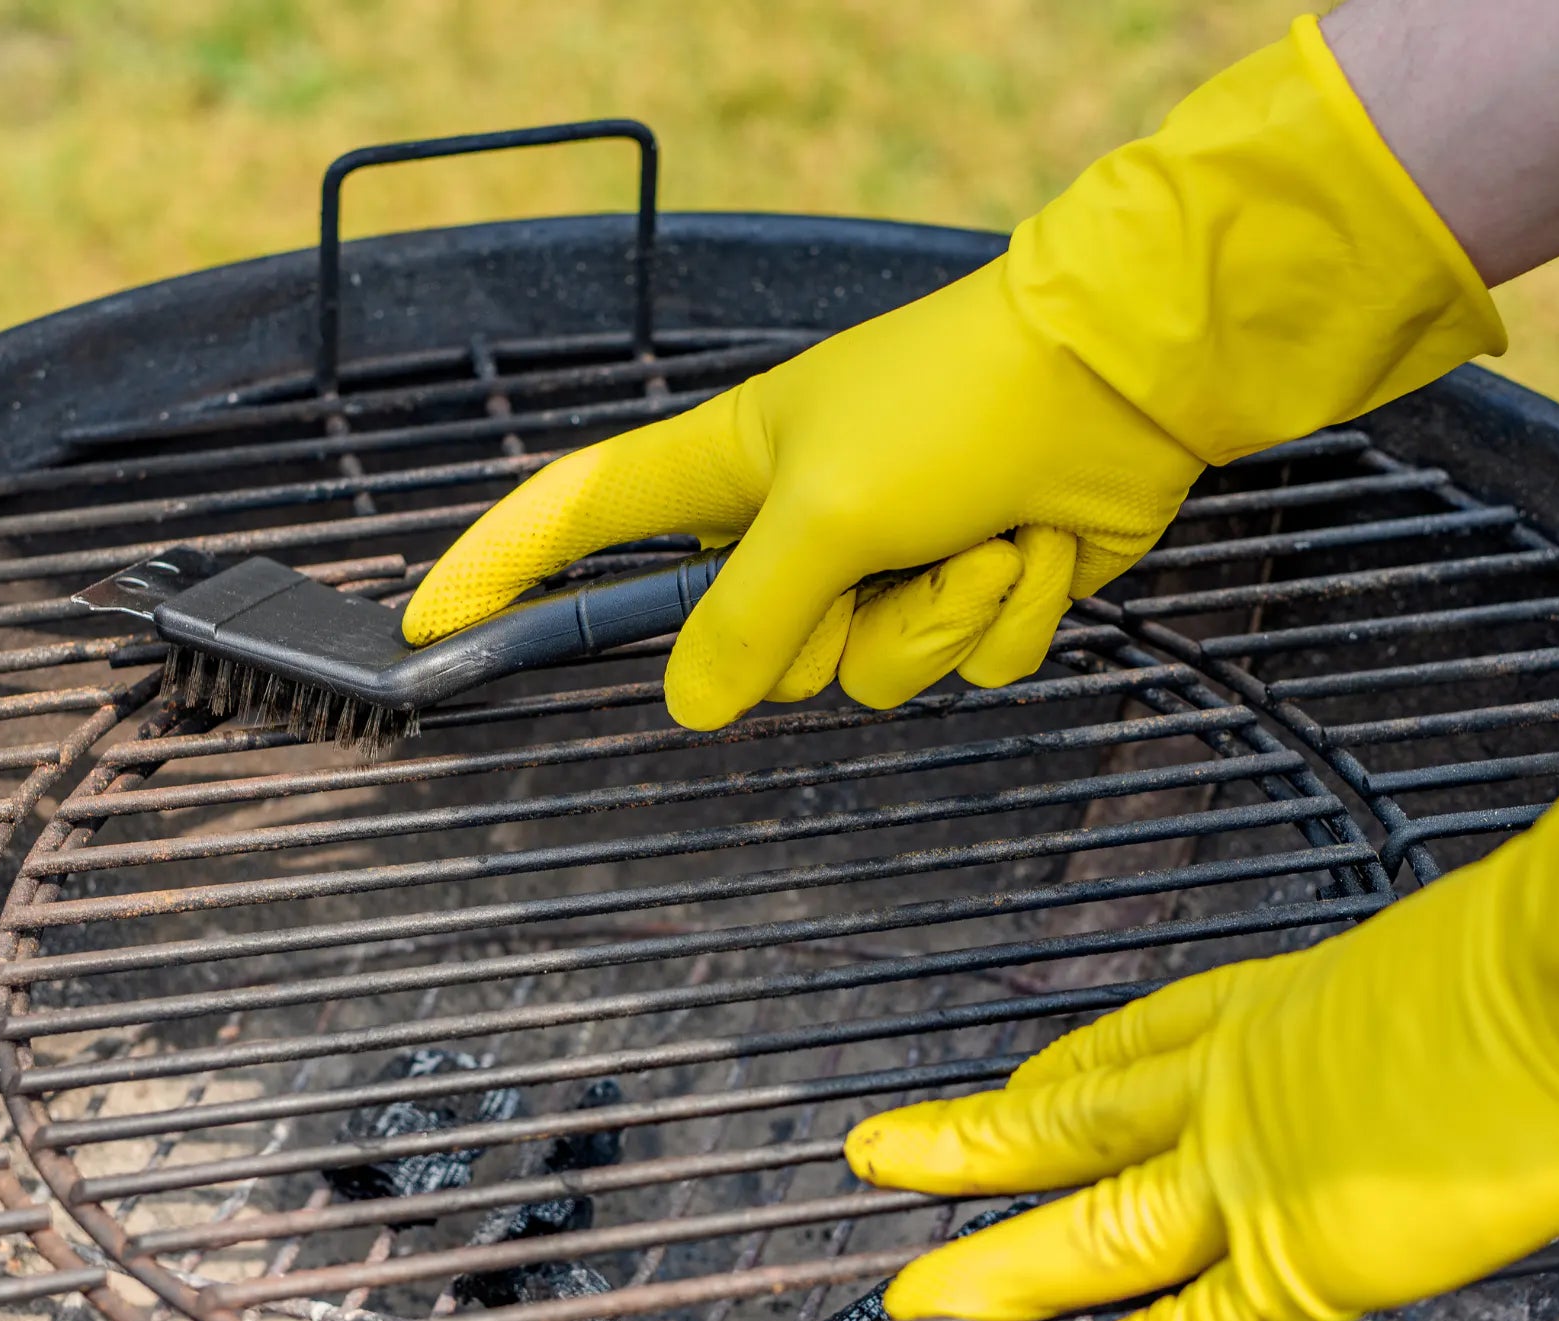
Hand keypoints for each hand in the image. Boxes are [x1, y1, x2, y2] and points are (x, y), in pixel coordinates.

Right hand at [404, 15, 1500, 730]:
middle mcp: (794, 521)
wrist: (1126, 378)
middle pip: (753, 650)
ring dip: (939, 620)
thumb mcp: (829, 509)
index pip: (580, 520)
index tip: (433, 624)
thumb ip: (748, 618)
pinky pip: (959, 666)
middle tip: (890, 553)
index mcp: (730, 469)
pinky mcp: (962, 590)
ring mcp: (883, 561)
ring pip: (868, 675)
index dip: (500, 569)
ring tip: (988, 537)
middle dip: (836, 627)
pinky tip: (1037, 546)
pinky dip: (1004, 617)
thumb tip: (693, 703)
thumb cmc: (960, 400)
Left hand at [845, 589, 1558, 1320]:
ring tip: (919, 1288)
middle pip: (1068, 1120)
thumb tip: (1422, 1040)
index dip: (1055, 1074)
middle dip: (969, 1145)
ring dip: (999, 1259)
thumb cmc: (1548, 946)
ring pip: (1093, 1223)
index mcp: (1275, 1002)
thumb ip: (1386, 1020)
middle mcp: (1241, 1081)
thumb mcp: (1435, 962)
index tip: (1006, 1087)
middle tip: (881, 1155)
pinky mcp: (1311, 1251)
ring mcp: (1261, 1167)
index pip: (1130, 1044)